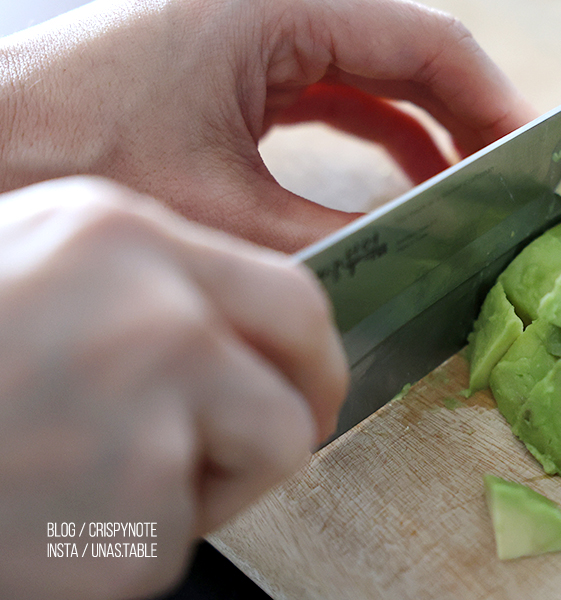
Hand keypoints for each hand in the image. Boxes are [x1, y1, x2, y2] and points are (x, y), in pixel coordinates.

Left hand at [0, 0, 537, 251]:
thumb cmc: (68, 157)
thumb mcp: (223, 208)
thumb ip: (335, 228)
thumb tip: (418, 249)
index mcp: (271, 7)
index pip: (421, 40)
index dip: (489, 99)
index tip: (529, 151)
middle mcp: (266, 9)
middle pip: (405, 53)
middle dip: (465, 116)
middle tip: (512, 179)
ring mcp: (249, 38)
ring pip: (371, 75)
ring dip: (424, 130)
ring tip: (468, 188)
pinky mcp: (232, 74)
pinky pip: (330, 96)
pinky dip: (374, 137)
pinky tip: (402, 184)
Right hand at [0, 177, 347, 599]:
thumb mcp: (30, 259)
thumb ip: (142, 278)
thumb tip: (231, 324)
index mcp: (124, 235)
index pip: (293, 295)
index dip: (308, 352)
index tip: (305, 384)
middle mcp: (156, 316)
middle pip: (300, 382)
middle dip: (286, 420)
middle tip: (249, 447)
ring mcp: (149, 417)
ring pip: (259, 462)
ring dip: (201, 485)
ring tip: (91, 478)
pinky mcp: (131, 521)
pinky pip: (177, 539)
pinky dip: (129, 544)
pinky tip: (50, 517)